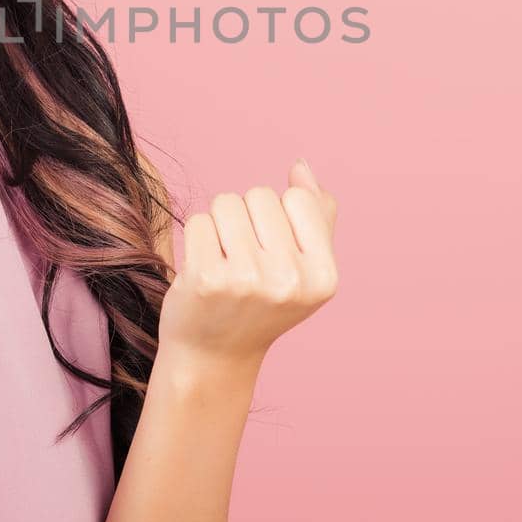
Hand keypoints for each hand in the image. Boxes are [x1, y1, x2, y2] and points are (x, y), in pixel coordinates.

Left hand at [157, 158, 338, 366]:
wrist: (214, 355)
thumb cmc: (260, 303)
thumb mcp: (304, 267)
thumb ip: (315, 215)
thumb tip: (301, 166)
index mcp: (324, 277)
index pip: (298, 198)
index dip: (279, 216)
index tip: (273, 252)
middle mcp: (290, 281)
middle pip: (260, 195)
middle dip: (247, 217)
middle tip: (244, 261)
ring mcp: (246, 280)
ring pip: (227, 202)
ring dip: (220, 225)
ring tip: (224, 263)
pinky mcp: (206, 278)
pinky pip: (198, 221)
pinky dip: (197, 239)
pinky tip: (203, 271)